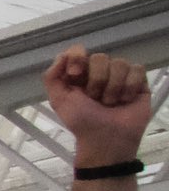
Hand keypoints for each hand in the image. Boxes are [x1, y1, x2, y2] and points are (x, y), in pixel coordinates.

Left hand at [46, 45, 154, 162]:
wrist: (106, 139)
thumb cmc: (82, 121)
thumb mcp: (58, 100)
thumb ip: (52, 76)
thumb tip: (63, 55)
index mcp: (79, 73)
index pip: (78, 50)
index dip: (77, 58)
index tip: (74, 74)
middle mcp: (99, 71)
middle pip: (100, 57)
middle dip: (96, 81)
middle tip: (95, 99)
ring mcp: (120, 76)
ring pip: (120, 63)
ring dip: (112, 87)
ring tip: (110, 103)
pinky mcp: (139, 82)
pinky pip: (137, 70)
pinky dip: (129, 87)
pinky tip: (125, 100)